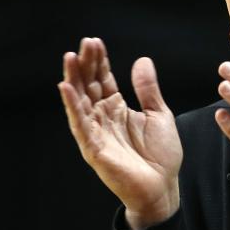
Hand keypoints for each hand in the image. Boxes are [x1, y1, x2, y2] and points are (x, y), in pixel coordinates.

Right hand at [58, 37, 181, 229]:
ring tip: (71, 57)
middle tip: (85, 43)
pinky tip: (66, 87)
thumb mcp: (158, 114)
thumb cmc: (161, 156)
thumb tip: (142, 60)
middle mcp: (103, 118)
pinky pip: (79, 124)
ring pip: (80, 101)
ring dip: (74, 79)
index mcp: (117, 109)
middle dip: (86, 64)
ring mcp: (96, 133)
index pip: (102, 79)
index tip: (95, 41)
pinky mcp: (93, 148)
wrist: (163, 188)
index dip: (99, 61)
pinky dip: (72, 106)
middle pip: (89, 86)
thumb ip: (148, 89)